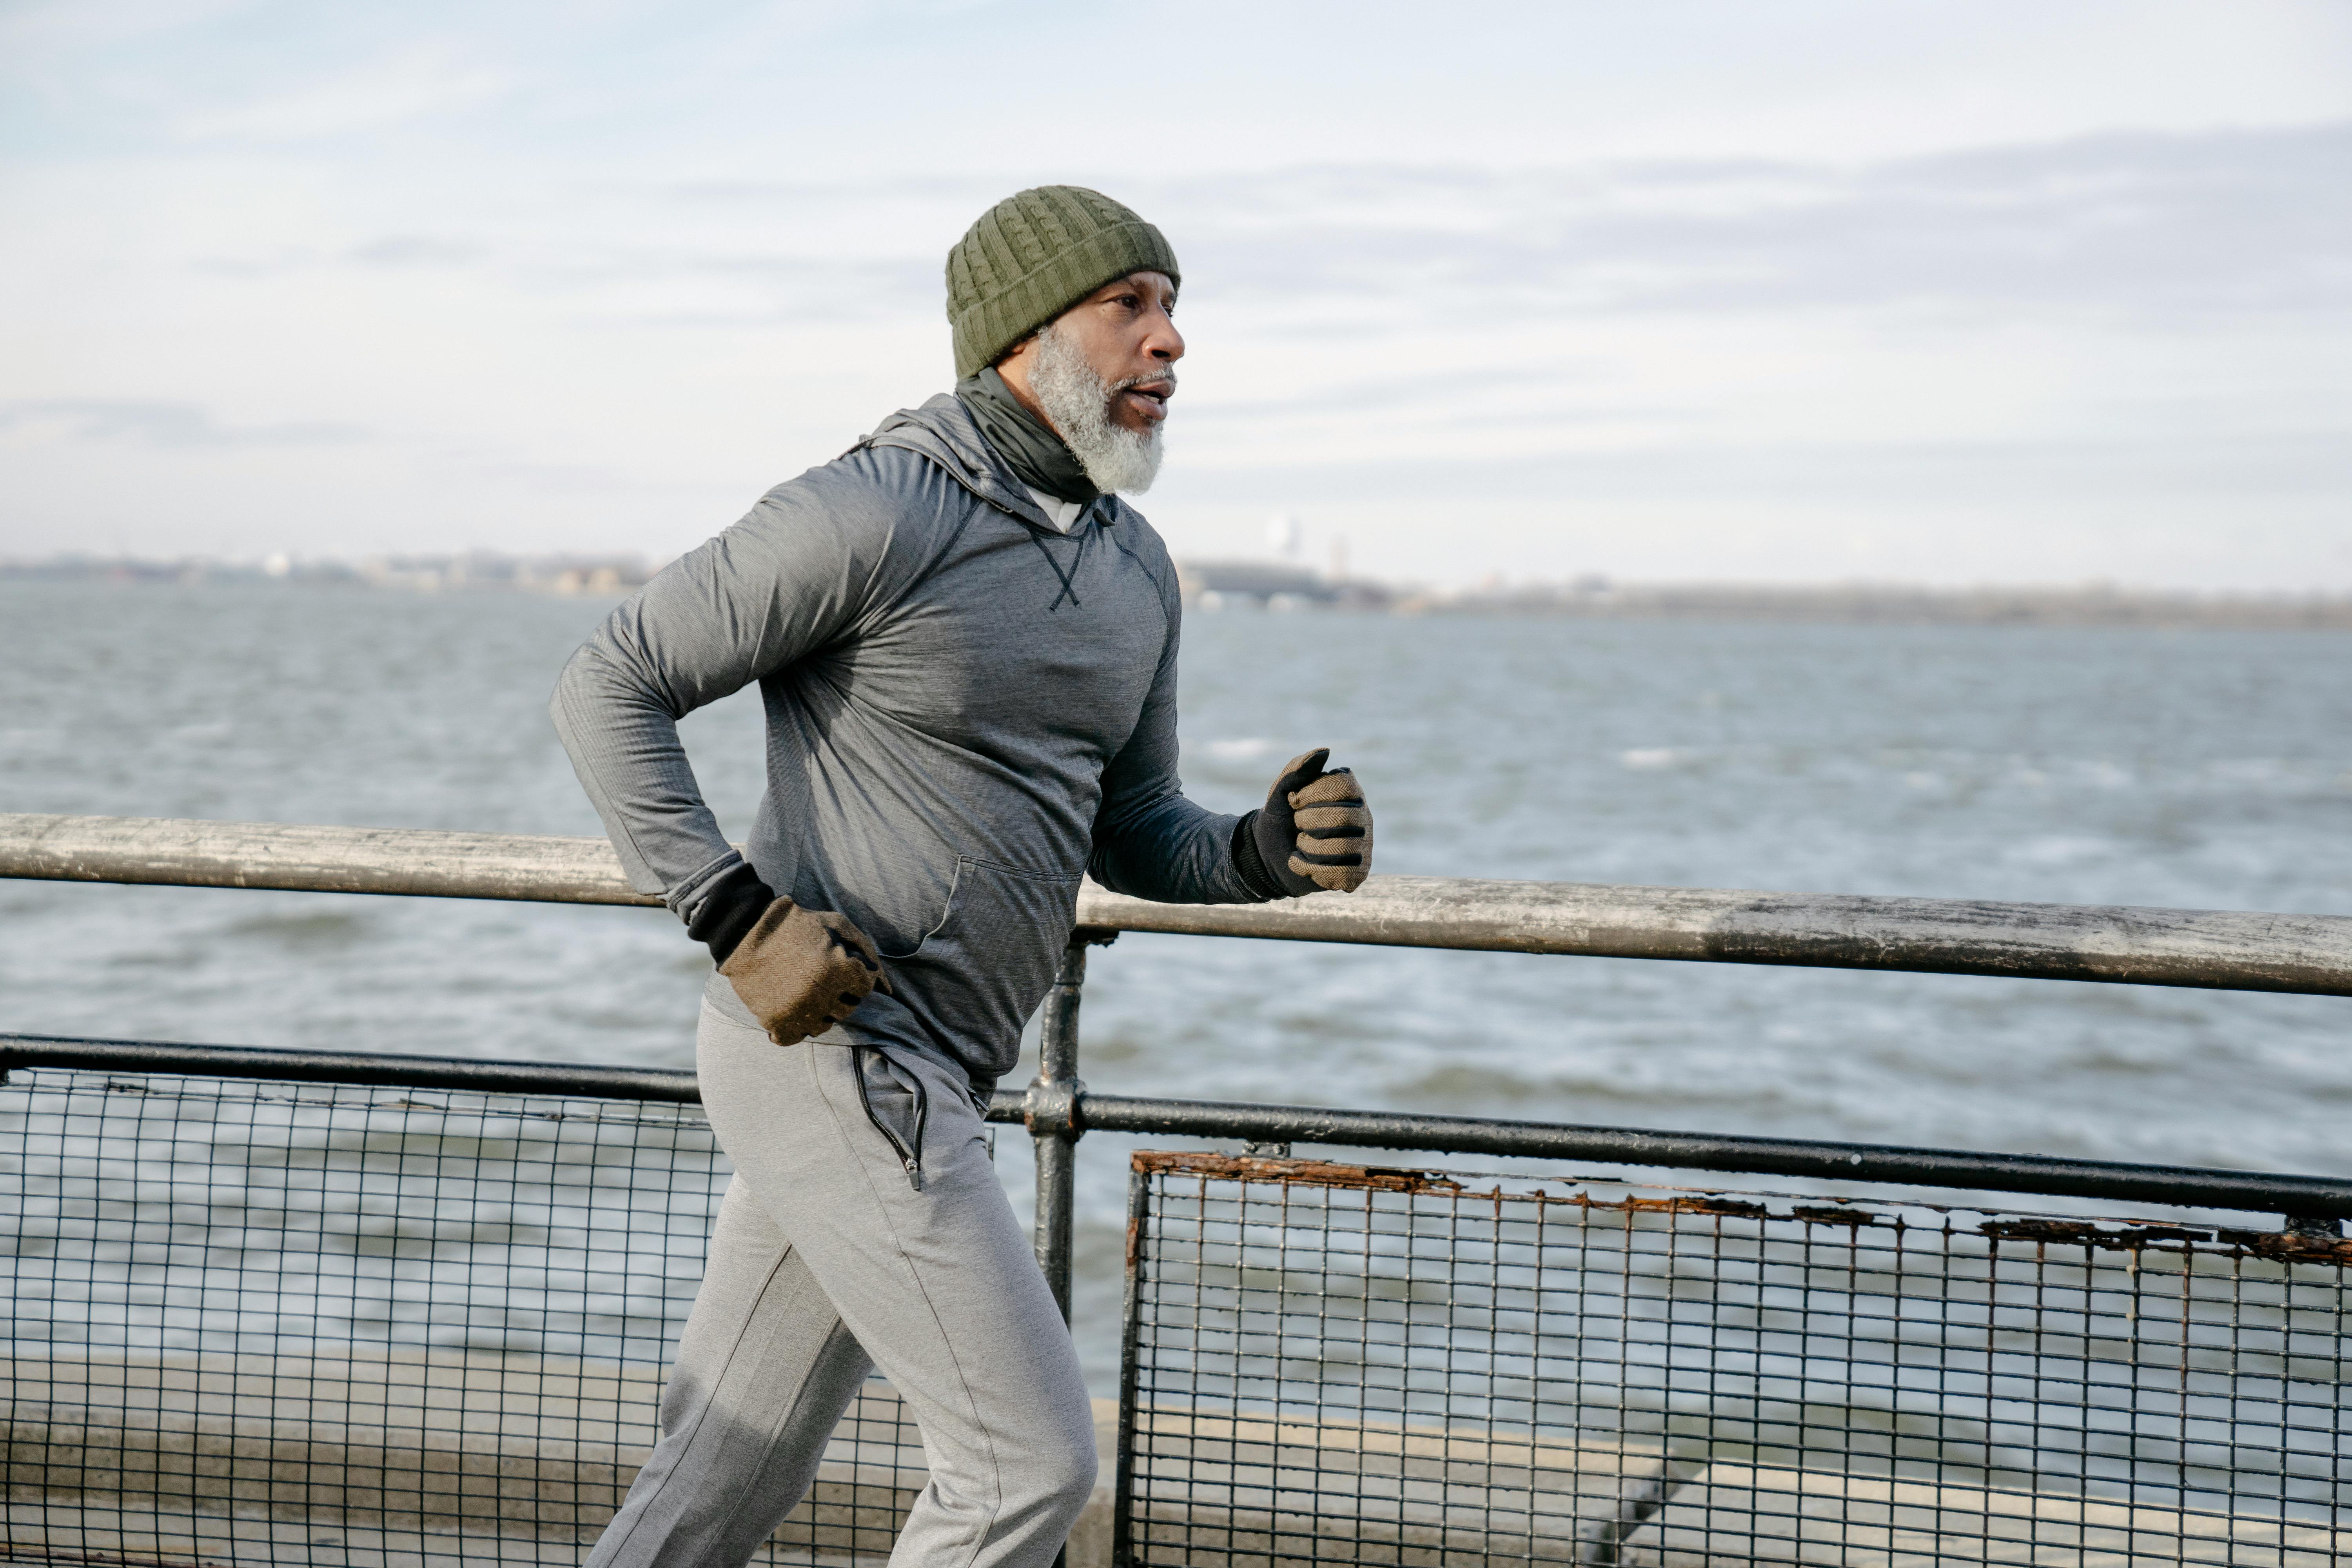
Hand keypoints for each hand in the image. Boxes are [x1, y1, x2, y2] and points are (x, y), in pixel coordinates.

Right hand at [718, 898, 892, 1045]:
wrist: (745, 931)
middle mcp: (820, 994)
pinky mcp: (775, 1022)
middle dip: (841, 993)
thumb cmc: (799, 925)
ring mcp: (796, 1012)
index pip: (865, 987)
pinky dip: (798, 1026)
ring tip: (808, 989)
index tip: (842, 965)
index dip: (855, 975)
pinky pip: (797, 1037)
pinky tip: (793, 1007)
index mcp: (838, 968)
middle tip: (823, 977)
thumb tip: (888, 989)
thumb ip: (868, 952)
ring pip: (825, 1026)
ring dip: (821, 1010)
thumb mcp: (838, 925)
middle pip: (848, 1009)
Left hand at [1251, 747, 1373, 894]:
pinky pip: (1343, 874)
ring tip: (1300, 845)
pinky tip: (1302, 864)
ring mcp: (1363, 845)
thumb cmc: (1280, 817)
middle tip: (1297, 824)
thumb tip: (1325, 751)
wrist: (1268, 854)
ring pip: (1343, 847)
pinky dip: (1313, 870)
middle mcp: (1362, 816)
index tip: (1294, 801)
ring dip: (1309, 847)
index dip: (1314, 793)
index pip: (1343, 784)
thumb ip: (1298, 770)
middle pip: (1344, 817)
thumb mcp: (1281, 792)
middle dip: (1309, 821)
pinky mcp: (1358, 872)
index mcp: (1349, 792)